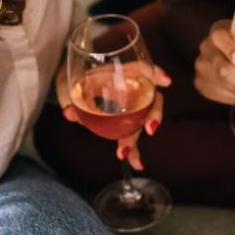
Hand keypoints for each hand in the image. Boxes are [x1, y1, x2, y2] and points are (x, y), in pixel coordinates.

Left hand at [54, 60, 169, 170]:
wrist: (73, 90)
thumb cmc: (79, 80)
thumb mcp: (74, 83)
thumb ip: (72, 98)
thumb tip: (68, 113)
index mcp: (121, 74)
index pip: (141, 69)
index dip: (155, 73)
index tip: (165, 81)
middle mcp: (132, 90)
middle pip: (151, 101)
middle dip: (153, 115)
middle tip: (149, 128)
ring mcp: (130, 109)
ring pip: (142, 122)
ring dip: (136, 137)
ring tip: (125, 151)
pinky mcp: (124, 125)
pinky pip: (132, 137)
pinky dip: (133, 152)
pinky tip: (136, 164)